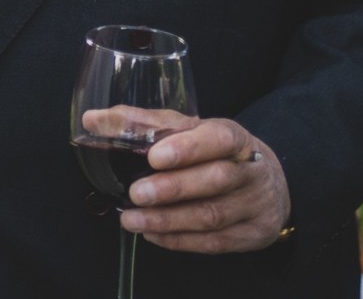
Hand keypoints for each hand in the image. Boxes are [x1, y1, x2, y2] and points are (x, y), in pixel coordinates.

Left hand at [116, 118, 290, 253]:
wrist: (268, 184)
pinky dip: (180, 240)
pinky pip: (215, 243)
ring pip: (213, 216)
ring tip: (132, 220)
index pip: (219, 138)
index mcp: (235, 138)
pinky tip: (152, 235)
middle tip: (136, 193)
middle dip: (173, 188)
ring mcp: (255, 205)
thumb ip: (144, 124)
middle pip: (216, 179)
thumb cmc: (217, 152)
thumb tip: (93, 120)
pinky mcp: (253, 235)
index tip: (154, 156)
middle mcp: (251, 171)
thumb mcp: (189, 131)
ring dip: (168, 220)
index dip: (188, 147)